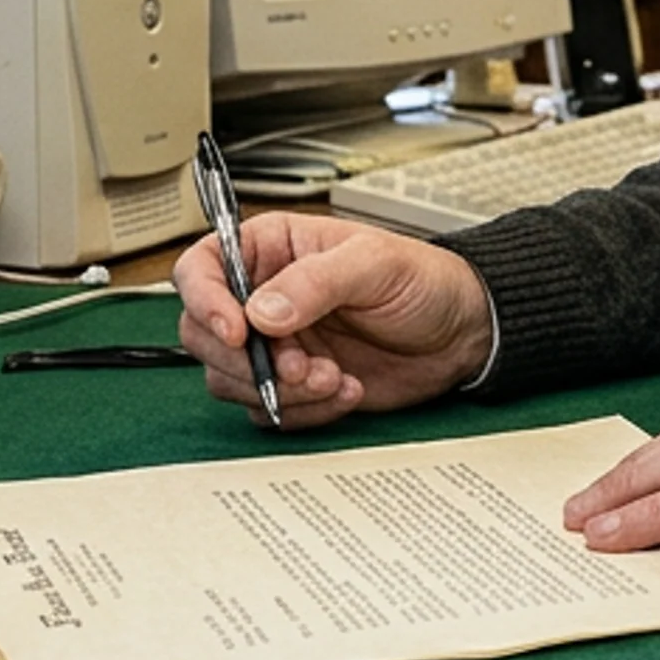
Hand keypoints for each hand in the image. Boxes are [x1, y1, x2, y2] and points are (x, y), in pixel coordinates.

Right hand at [175, 209, 492, 430]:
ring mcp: (275, 346)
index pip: (200, 269)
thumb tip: (261, 312)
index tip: (237, 332)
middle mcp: (261, 298)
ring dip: (280, 390)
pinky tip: (347, 388)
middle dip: (248, 360)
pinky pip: (268, 410)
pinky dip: (304, 410)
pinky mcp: (293, 386)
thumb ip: (315, 282)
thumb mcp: (374, 263)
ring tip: (332, 376)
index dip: (204, 301)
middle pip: (202, 334)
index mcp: (269, 250)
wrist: (459, 332)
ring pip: (230, 379)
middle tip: (299, 366)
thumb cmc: (422, 280)